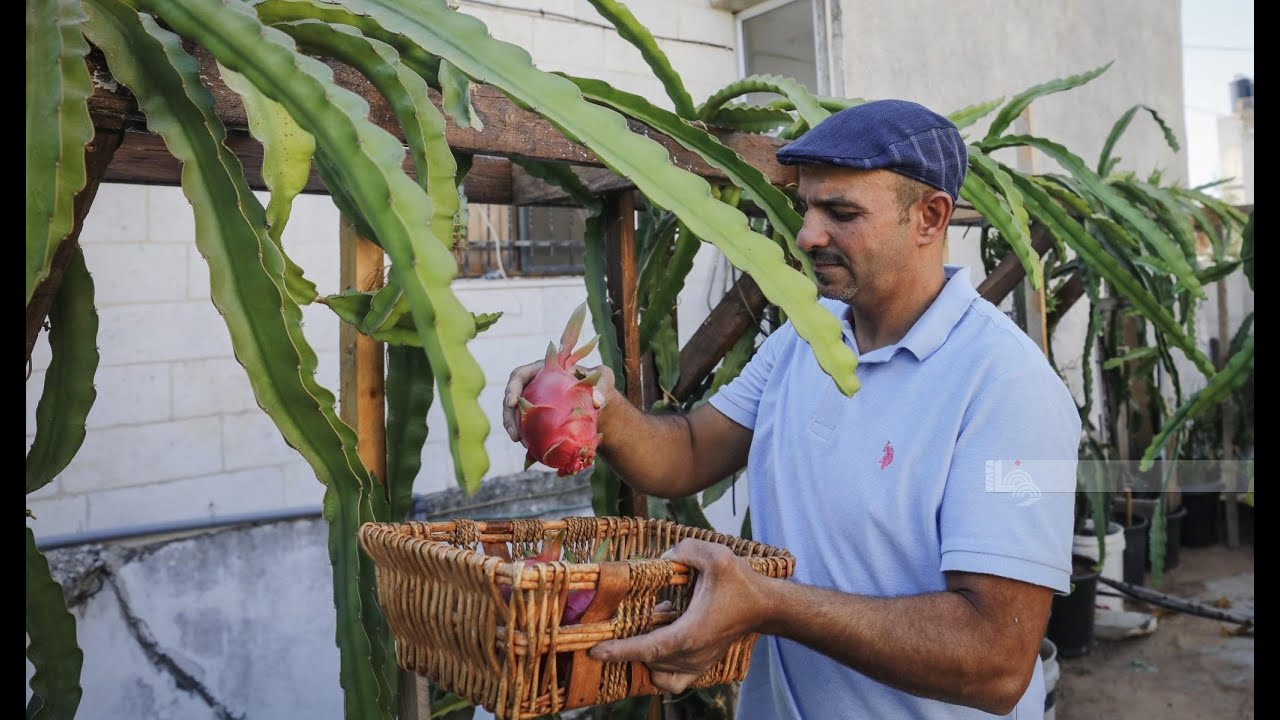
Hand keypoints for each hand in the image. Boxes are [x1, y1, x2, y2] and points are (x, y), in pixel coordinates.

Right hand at [502, 360, 614, 441]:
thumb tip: (597, 402)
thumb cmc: (599, 383)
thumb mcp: (604, 377)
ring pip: (516, 416)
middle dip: (509, 416)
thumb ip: (602, 385)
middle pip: (512, 399)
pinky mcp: (538, 419)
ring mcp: (534, 403)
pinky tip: (532, 452)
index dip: (512, 388)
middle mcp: (533, 385)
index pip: (519, 375)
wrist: (600, 402)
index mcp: (542, 370)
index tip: (511, 402)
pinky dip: (528, 439)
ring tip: (520, 443)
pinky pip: (528, 429)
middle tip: (514, 434)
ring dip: (514, 429)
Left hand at [588, 538, 771, 693]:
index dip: (620, 651)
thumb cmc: (741, 584)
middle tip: (616, 627)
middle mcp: (691, 655)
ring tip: (646, 628)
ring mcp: (696, 664)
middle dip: (627, 648)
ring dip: (645, 655)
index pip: (647, 649)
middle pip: (648, 661)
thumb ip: (684, 550)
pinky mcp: (700, 666)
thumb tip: (660, 559)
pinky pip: (671, 680)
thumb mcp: (716, 556)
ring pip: (658, 673)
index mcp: (690, 634)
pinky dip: (659, 668)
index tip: (596, 650)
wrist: (765, 606)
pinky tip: (660, 638)